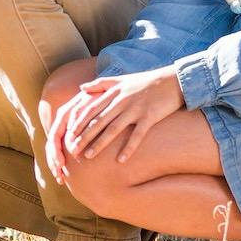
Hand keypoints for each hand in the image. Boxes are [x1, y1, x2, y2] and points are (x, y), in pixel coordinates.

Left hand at [48, 68, 182, 181]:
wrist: (172, 80)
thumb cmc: (145, 82)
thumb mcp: (121, 79)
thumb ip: (100, 84)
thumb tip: (81, 88)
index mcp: (114, 92)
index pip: (91, 108)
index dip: (79, 122)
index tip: (68, 134)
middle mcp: (122, 101)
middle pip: (98, 121)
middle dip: (84, 136)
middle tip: (72, 150)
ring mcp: (136, 109)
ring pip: (113, 129)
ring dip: (100, 144)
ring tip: (88, 156)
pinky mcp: (150, 117)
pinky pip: (137, 135)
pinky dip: (129, 148)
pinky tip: (121, 160)